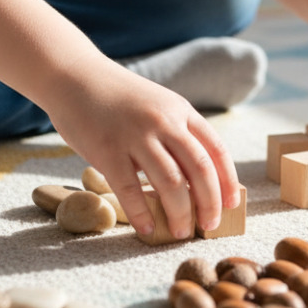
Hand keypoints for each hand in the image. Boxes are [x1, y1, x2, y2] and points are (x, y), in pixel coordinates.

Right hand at [45, 58, 241, 239]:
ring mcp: (136, 135)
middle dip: (209, 203)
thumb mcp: (157, 105)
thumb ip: (176, 133)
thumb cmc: (117, 98)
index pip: (216, 150)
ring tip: (180, 232)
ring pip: (171, 182)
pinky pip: (130, 189)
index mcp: (180, 110)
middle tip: (209, 225)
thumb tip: (194, 179)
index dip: (228, 181)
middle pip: (200, 169)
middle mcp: (163, 121)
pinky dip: (142, 213)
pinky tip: (147, 228)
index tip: (232, 204)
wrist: (74, 75)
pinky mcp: (108, 149)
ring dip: (180, 213)